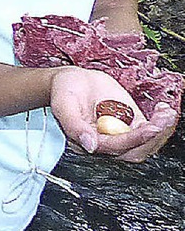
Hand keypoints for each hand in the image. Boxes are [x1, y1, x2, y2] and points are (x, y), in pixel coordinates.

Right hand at [50, 66, 177, 162]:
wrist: (72, 80)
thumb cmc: (64, 92)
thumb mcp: (64, 105)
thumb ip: (74, 125)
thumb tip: (90, 145)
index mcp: (90, 142)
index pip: (116, 147)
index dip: (134, 139)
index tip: (149, 127)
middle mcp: (108, 143)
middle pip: (136, 151)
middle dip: (153, 138)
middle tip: (163, 118)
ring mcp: (121, 133)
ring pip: (146, 143)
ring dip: (161, 130)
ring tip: (167, 112)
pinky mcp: (131, 123)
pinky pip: (149, 129)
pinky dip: (161, 123)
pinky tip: (165, 109)